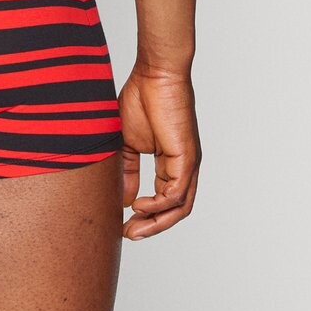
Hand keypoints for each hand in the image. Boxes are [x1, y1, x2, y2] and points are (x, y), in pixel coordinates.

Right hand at [117, 65, 200, 239]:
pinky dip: (159, 205)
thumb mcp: (128, 142)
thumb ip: (128, 170)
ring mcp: (188, 164)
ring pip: (179, 207)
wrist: (155, 74)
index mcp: (170, 163)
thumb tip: (124, 199)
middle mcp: (183, 167)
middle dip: (151, 227)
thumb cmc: (141, 98)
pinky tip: (139, 206)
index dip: (145, 216)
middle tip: (128, 236)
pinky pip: (177, 193)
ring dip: (156, 223)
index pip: (162, 200)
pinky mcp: (188, 158)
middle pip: (173, 210)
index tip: (122, 225)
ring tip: (133, 229)